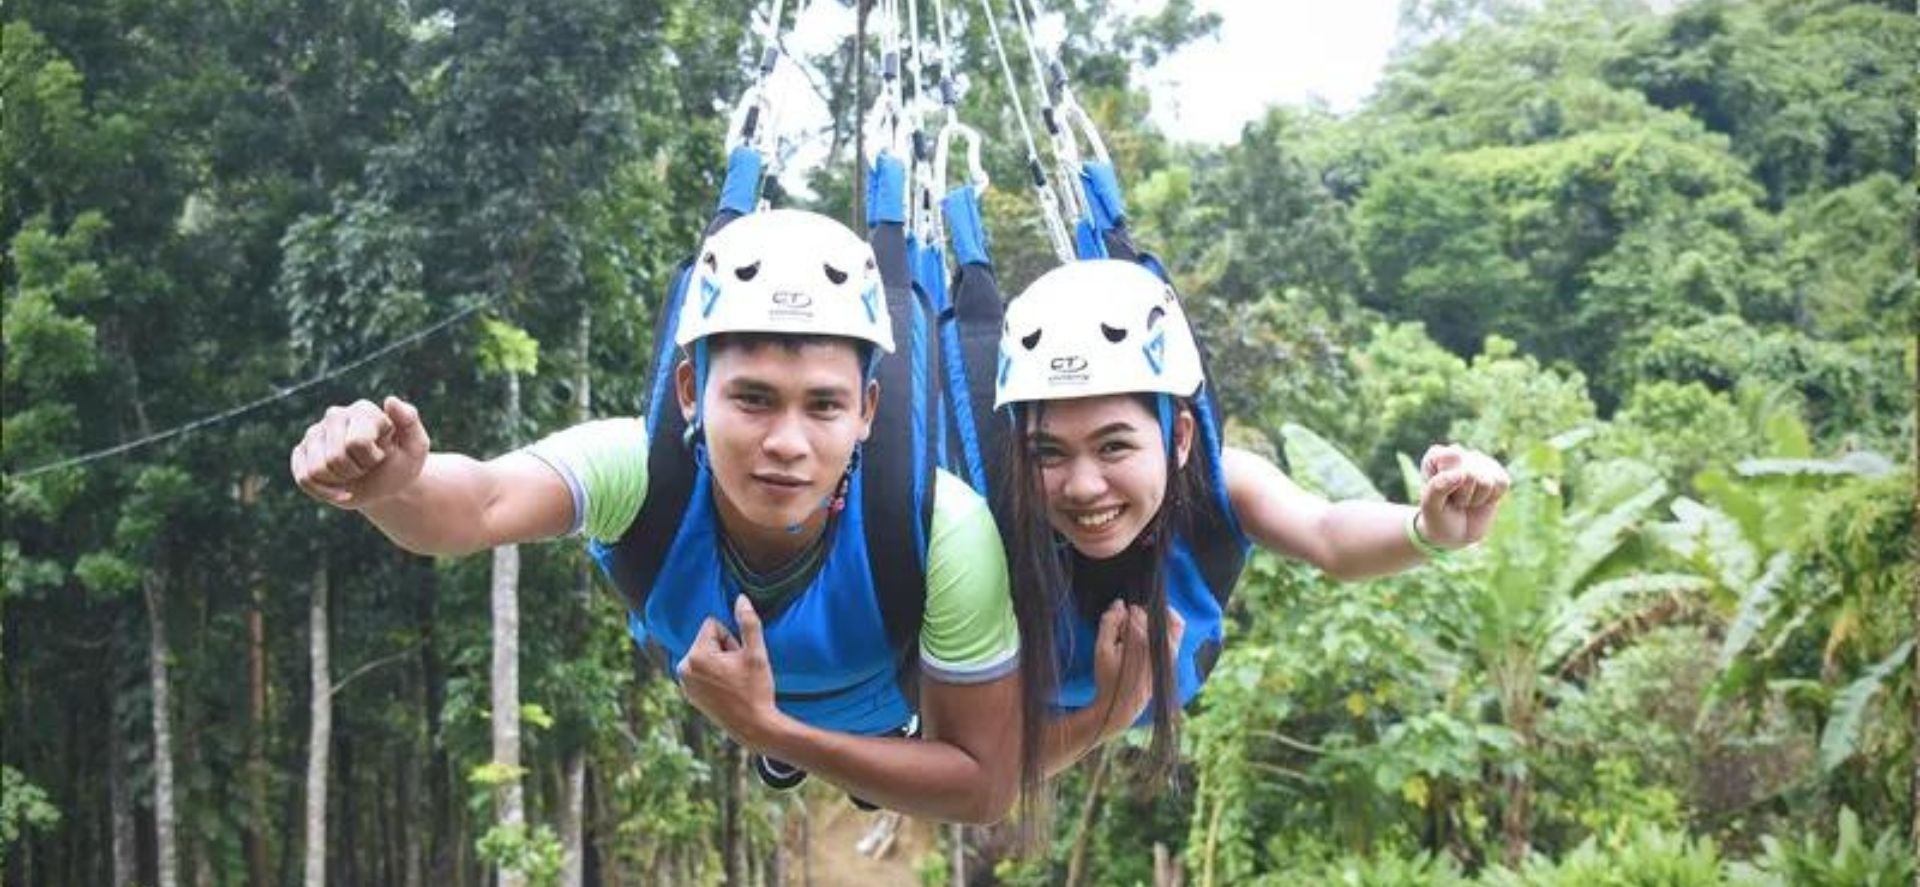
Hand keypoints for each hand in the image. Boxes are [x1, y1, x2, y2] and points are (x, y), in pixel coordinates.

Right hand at [290, 397, 430, 509]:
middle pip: (334, 458)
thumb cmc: (402, 463)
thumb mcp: (415, 446)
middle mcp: (336, 415)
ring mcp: (315, 433)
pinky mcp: (301, 452)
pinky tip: (340, 488)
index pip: (356, 442)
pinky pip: (304, 478)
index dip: (371, 459)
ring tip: (353, 471)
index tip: (382, 455)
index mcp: (363, 410)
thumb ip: (409, 421)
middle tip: (367, 466)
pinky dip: (325, 492)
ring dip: (340, 481)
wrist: (386, 485)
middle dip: (355, 470)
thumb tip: (390, 400)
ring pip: (316, 470)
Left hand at [677, 596, 779, 748]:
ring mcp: (684, 683)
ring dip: (719, 663)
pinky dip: (713, 675)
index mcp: (696, 656)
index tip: (738, 659)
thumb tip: (741, 598)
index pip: (712, 625)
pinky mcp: (688, 694)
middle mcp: (683, 669)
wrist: (754, 727)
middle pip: (707, 640)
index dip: (731, 639)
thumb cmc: (756, 690)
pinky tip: (726, 690)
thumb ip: (748, 623)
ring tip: (732, 682)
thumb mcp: (756, 653)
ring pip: (705, 655)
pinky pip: (701, 670)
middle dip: (724, 650)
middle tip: (737, 673)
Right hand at [1090, 602, 1184, 733]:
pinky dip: (1167, 624)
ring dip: (1152, 619)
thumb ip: (1109, 622)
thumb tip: (1120, 604)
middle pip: (1149, 615)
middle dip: (1137, 618)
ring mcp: (1168, 650)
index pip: (1134, 612)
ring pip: (1167, 619)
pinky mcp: (1172, 657)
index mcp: (1141, 640)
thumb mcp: (1101, 649)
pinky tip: (1151, 631)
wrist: (1122, 707)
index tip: (1116, 627)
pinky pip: (1176, 630)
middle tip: (1125, 632)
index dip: (1122, 616)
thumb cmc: (1108, 679)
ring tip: (1138, 629)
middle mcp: (1158, 643)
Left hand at [1415, 444, 1510, 548]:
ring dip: (1476, 498)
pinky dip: (1492, 498)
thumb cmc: (1437, 516)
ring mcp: (1479, 461)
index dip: (1449, 482)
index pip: (1452, 457)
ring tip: (1465, 501)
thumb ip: (1438, 488)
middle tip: (1454, 500)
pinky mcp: (1497, 472)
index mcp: (1436, 455)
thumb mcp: (1430, 505)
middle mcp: (1459, 452)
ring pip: (1487, 481)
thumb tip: (1462, 473)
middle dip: (1463, 494)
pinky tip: (1481, 499)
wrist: (1454, 532)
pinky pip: (1502, 483)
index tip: (1441, 493)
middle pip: (1471, 473)